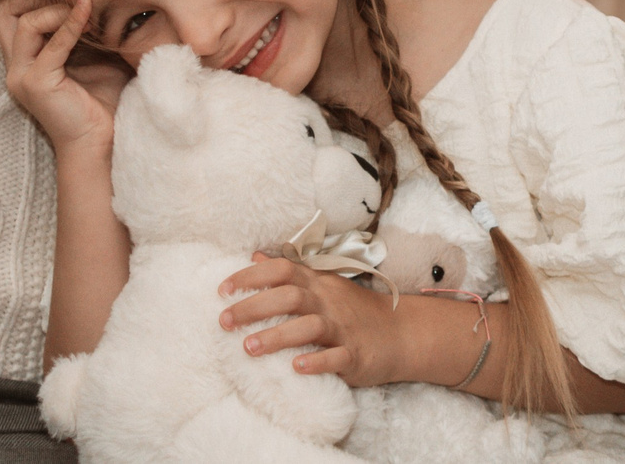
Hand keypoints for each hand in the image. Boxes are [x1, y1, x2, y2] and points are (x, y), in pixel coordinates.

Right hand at [0, 0, 119, 156]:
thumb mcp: (95, 54)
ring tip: (86, 6)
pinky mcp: (36, 83)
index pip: (9, 11)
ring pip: (24, 22)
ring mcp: (22, 75)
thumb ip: (89, 27)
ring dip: (56, 8)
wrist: (102, 140)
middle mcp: (17, 66)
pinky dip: (70, 24)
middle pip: (3, 11)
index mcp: (26, 58)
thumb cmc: (102, 99)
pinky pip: (51, 44)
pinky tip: (88, 11)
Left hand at [218, 256, 414, 385]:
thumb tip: (254, 256)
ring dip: (277, 337)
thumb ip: (290, 272)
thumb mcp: (323, 284)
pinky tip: (295, 368)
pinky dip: (316, 362)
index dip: (251, 277)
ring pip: (309, 327)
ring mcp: (342, 328)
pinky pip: (336, 357)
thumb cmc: (354, 310)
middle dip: (254, 307)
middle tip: (224, 321)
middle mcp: (328, 302)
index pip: (282, 270)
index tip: (222, 290)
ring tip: (248, 348)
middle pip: (290, 296)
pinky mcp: (355, 355)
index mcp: (318, 284)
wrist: (402, 332)